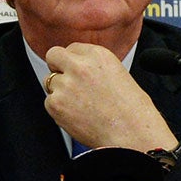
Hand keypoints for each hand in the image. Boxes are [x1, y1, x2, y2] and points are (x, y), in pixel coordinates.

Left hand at [42, 43, 175, 152]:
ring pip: (49, 81)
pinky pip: (49, 102)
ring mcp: (65, 84)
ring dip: (60, 91)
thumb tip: (75, 67)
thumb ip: (93, 66)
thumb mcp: (117, 74)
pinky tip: (77, 116)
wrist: (131, 133)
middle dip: (56, 66)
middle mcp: (79, 66)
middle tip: (66, 81)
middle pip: (53, 55)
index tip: (77, 72)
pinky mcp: (56, 103)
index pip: (72, 48)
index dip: (74, 61)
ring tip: (81, 105)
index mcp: (97, 55)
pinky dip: (59, 110)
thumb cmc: (131, 109)